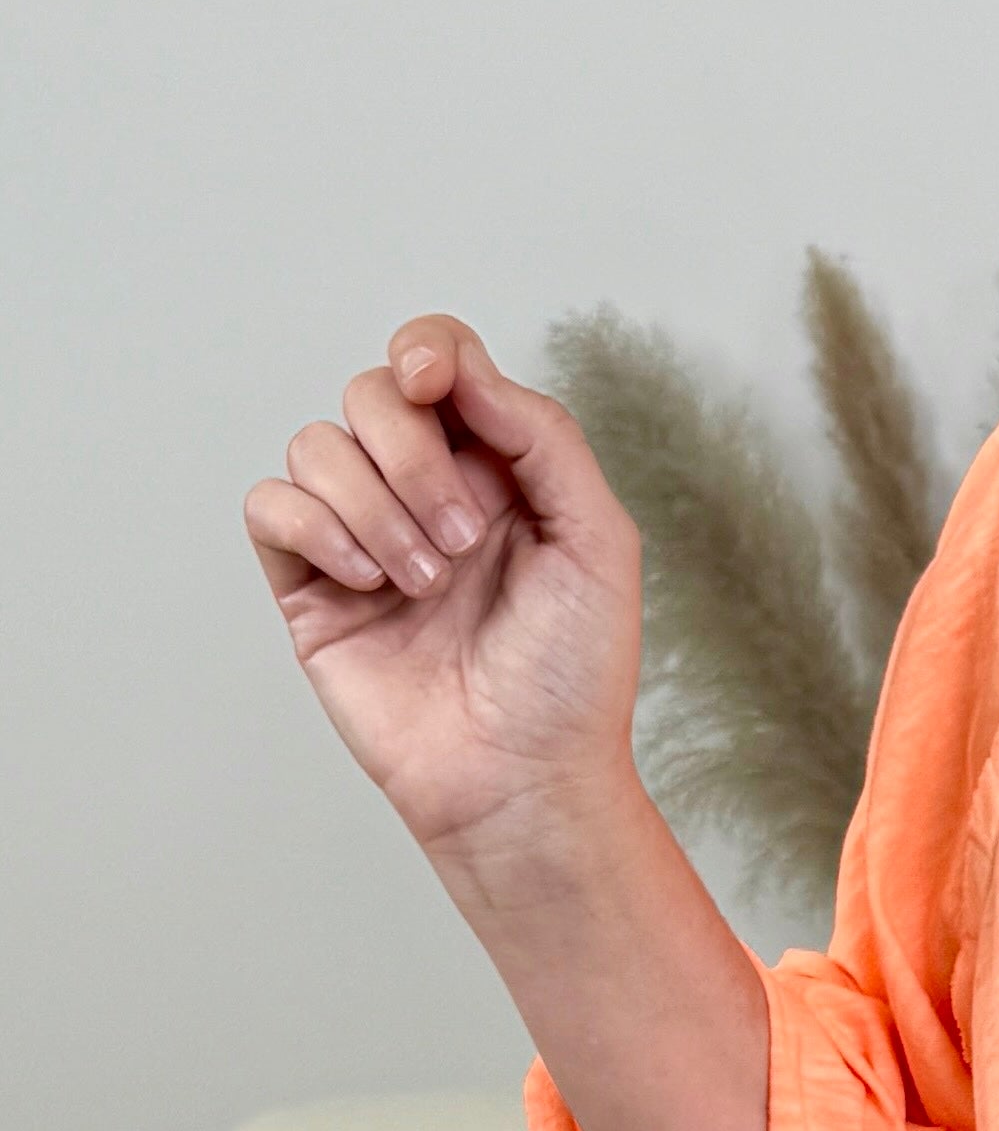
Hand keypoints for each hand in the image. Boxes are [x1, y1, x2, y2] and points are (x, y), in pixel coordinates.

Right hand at [244, 313, 639, 870]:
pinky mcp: (309, 587)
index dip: (426, 351)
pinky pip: (272, 506)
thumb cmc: (571, 676)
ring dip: (374, 507)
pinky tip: (370, 584)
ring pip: (316, 444)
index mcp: (494, 468)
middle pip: (371, 394)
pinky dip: (317, 530)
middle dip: (412, 456)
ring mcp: (360, 537)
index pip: (437, 362)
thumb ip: (542, 436)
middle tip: (461, 540)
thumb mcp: (595, 538)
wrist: (523, 778)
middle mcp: (422, 491)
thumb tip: (461, 367)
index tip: (432, 385)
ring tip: (426, 584)